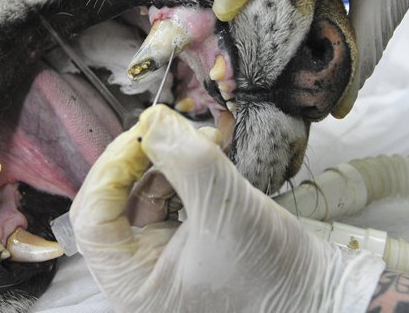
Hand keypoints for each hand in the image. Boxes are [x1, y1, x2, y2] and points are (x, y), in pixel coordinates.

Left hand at [70, 105, 383, 311]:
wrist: (317, 290)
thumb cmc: (271, 272)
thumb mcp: (226, 210)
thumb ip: (186, 160)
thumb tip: (150, 119)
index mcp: (132, 284)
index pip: (92, 219)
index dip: (110, 171)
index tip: (141, 137)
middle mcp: (137, 273)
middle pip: (114, 200)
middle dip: (145, 159)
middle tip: (173, 130)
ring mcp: (157, 256)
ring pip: (141, 191)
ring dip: (169, 159)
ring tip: (205, 142)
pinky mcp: (179, 240)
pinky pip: (168, 194)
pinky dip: (185, 170)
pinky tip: (208, 154)